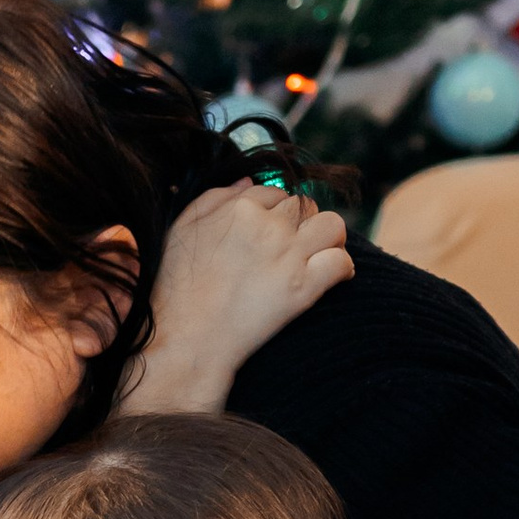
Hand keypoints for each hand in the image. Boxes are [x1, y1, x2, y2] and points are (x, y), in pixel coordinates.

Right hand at [122, 178, 352, 413]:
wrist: (186, 337)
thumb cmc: (176, 286)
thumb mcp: (183, 227)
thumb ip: (216, 197)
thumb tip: (249, 181)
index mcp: (239, 208)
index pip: (276, 192)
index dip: (276, 212)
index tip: (270, 232)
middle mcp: (267, 226)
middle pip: (306, 206)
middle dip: (303, 223)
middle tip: (294, 247)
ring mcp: (287, 255)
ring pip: (333, 226)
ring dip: (330, 239)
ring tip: (320, 255)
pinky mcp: (303, 287)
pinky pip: (341, 262)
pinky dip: (342, 268)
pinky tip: (333, 277)